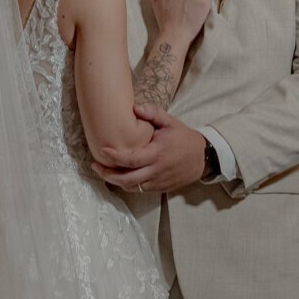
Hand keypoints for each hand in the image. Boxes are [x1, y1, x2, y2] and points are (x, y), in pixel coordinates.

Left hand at [94, 105, 208, 195]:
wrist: (202, 158)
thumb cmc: (184, 138)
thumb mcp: (171, 122)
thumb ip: (153, 113)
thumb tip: (134, 107)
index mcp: (157, 154)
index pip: (131, 159)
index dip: (115, 157)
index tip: (102, 151)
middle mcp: (157, 170)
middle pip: (127, 180)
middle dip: (108, 175)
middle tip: (95, 167)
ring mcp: (159, 182)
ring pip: (132, 188)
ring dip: (116, 181)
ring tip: (104, 172)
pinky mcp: (161, 188)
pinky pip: (140, 190)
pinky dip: (128, 185)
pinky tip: (120, 177)